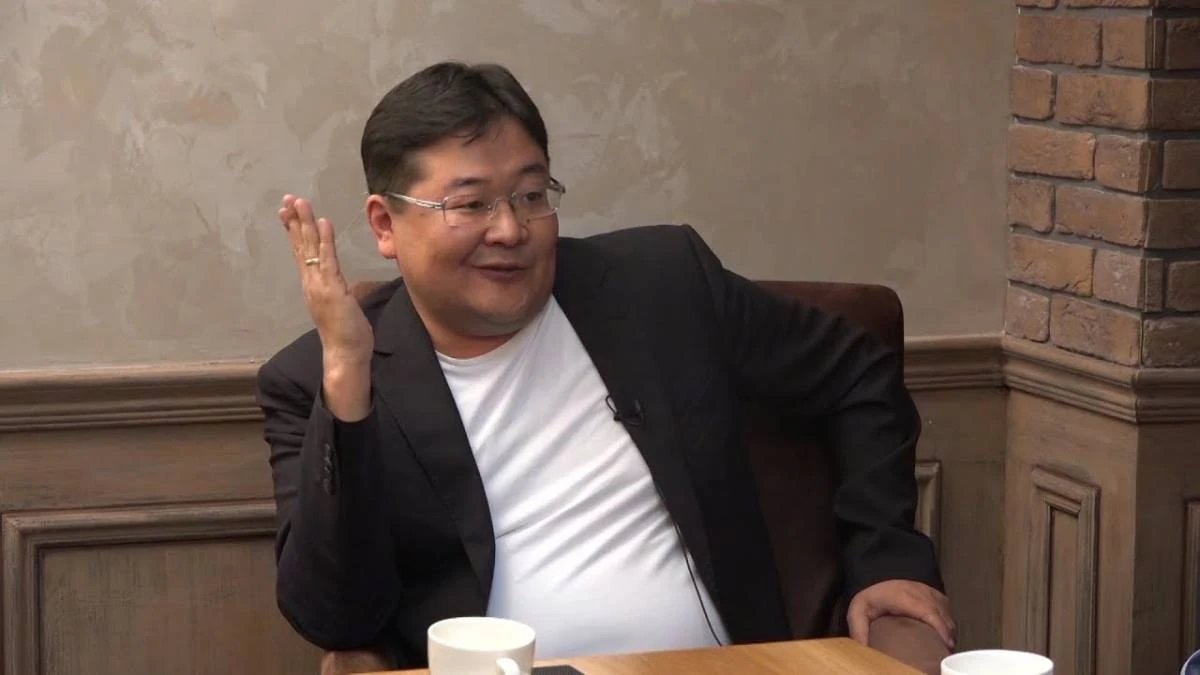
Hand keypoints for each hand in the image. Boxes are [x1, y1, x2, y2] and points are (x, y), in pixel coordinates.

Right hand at [279, 195, 372, 419]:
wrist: (344, 355)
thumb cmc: (347, 335)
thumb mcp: (343, 306)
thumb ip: (339, 291)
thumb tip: (343, 285)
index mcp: (313, 286)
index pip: (302, 253)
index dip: (295, 231)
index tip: (288, 212)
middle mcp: (311, 283)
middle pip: (300, 246)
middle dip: (294, 221)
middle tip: (287, 198)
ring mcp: (319, 285)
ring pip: (310, 249)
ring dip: (305, 223)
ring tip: (300, 202)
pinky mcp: (332, 289)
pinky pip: (328, 259)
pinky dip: (325, 240)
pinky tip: (323, 222)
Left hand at [847, 579, 955, 649]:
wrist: (875, 580)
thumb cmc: (869, 600)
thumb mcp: (858, 612)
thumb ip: (859, 629)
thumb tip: (863, 648)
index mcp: (901, 596)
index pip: (926, 610)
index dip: (939, 626)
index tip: (946, 642)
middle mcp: (918, 591)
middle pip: (940, 612)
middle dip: (948, 632)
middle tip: (948, 650)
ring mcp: (927, 590)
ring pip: (945, 609)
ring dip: (949, 627)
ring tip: (947, 645)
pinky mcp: (932, 592)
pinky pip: (946, 606)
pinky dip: (948, 619)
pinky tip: (946, 632)